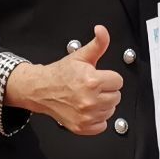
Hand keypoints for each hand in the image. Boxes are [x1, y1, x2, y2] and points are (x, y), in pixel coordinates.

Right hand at [7, 26, 123, 134]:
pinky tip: (88, 109)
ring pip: (111, 110)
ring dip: (103, 104)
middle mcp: (90, 100)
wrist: (41, 89)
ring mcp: (86, 116)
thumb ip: (98, 44)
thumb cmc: (60, 74)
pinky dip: (97, 118)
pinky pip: (102, 125)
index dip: (108, 77)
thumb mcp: (81, 56)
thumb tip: (102, 31)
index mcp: (92, 81)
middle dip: (106, 90)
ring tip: (89, 97)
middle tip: (92, 86)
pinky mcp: (82, 127)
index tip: (98, 77)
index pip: (118, 81)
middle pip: (116, 96)